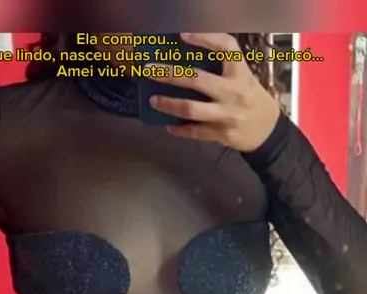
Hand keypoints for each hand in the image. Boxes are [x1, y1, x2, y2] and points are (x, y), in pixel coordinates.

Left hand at [149, 33, 280, 151]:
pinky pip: (195, 132)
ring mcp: (227, 115)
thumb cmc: (251, 98)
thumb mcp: (242, 77)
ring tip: (154, 101)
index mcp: (240, 73)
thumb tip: (185, 60)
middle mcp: (233, 92)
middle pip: (197, 80)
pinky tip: (169, 125)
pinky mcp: (221, 134)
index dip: (205, 38)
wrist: (268, 130)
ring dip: (169, 105)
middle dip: (170, 74)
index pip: (226, 48)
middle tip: (151, 70)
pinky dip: (180, 129)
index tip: (183, 35)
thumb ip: (221, 70)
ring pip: (192, 109)